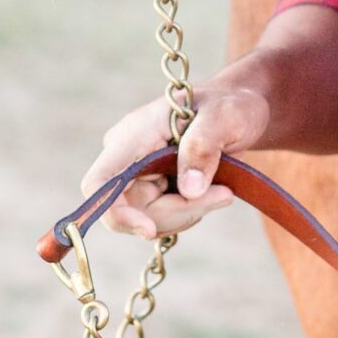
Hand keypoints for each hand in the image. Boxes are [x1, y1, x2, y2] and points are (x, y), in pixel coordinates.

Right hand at [80, 81, 270, 241]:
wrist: (238, 113)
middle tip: (224, 195)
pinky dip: (188, 213)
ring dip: (188, 213)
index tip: (150, 230)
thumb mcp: (224, 117)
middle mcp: (126, 157)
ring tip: (222, 189)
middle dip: (177, 212)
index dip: (114, 212)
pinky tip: (211, 193)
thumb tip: (190, 191)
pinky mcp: (151, 189)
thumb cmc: (229, 107)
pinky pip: (160, 218)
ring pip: (148, 219)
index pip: (100, 183)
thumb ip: (203, 147)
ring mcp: (137, 175)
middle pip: (129, 210)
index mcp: (134, 135)